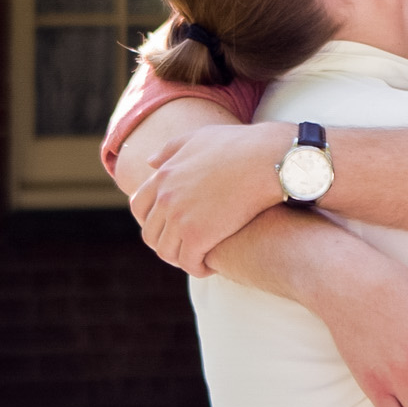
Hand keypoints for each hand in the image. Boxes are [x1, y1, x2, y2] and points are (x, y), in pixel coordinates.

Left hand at [131, 121, 290, 271]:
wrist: (267, 159)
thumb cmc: (240, 146)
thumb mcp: (199, 138)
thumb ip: (171, 149)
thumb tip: (149, 162)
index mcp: (163, 176)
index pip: (139, 207)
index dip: (150, 221)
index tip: (168, 228)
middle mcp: (166, 199)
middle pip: (151, 234)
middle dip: (165, 244)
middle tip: (185, 248)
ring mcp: (180, 218)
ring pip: (167, 252)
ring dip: (181, 259)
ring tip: (199, 259)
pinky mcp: (199, 236)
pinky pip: (189, 263)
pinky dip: (198, 268)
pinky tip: (212, 266)